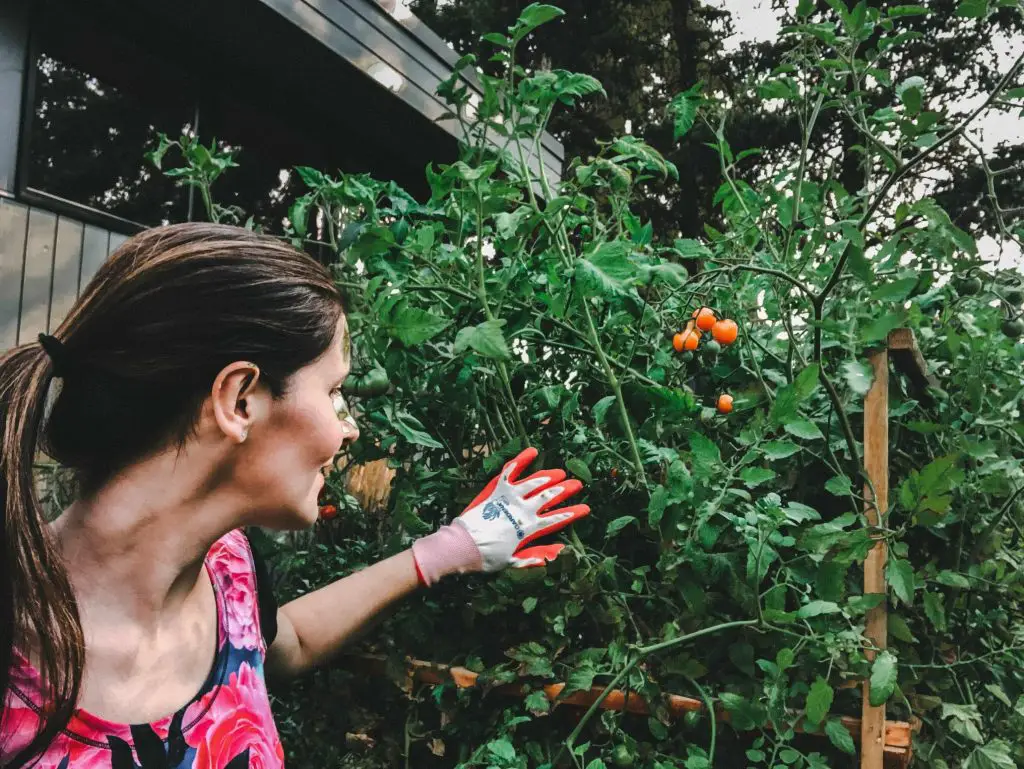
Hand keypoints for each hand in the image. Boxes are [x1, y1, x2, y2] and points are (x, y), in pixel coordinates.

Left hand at [411, 448, 589, 584]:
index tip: (585, 508)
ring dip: (549, 476)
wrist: (464, 546)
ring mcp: (510, 497)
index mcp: (529, 528)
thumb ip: (536, 555)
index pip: (556, 519)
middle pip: (549, 497)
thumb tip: (559, 551)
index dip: (572, 513)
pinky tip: (532, 452)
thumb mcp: (514, 561)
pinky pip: (510, 471)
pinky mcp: (497, 489)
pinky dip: (521, 460)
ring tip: (560, 473)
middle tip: (577, 484)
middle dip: (565, 490)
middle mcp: (523, 510)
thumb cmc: (488, 557)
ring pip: (534, 483)